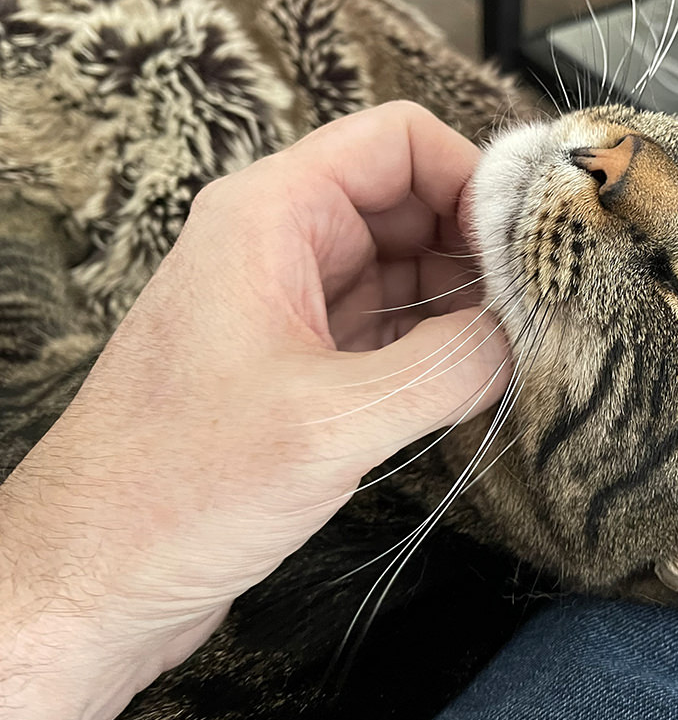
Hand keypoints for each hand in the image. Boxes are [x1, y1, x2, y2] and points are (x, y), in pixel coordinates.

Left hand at [0, 102, 510, 719]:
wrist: (93, 578)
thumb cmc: (172, 489)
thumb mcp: (331, 421)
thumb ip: (446, 366)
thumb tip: (524, 338)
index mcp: (271, 215)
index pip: (400, 141)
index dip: (475, 177)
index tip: (529, 244)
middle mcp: (280, 245)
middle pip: (412, 203)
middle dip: (481, 248)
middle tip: (542, 306)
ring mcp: (290, 306)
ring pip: (405, 269)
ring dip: (465, 303)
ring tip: (523, 348)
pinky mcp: (300, 366)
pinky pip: (388, 328)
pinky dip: (437, 346)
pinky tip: (476, 381)